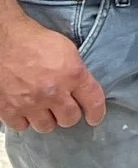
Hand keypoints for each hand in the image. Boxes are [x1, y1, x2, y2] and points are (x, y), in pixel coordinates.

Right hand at [0, 15, 105, 131]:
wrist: (5, 41)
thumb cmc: (37, 42)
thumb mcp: (68, 51)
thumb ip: (77, 73)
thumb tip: (82, 91)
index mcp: (73, 75)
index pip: (94, 103)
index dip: (97, 114)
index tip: (94, 118)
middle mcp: (53, 92)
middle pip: (69, 119)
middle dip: (69, 115)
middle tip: (64, 108)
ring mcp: (30, 103)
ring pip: (46, 126)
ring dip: (47, 119)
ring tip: (44, 109)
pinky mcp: (8, 109)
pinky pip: (22, 126)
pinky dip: (24, 120)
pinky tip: (26, 110)